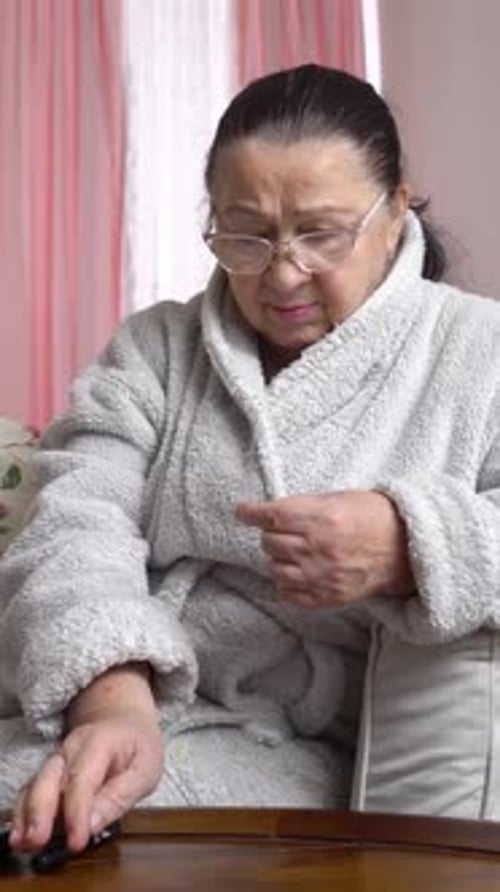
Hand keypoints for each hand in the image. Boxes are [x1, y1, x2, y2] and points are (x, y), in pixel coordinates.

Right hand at [9, 709, 162, 853]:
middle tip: (38, 840)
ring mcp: (57, 759)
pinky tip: (22, 834)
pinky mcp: (49, 772)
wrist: (123, 719)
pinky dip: (24, 812)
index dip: (77, 813)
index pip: (82, 779)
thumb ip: (121, 795)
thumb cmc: (138, 744)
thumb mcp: (146, 768)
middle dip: (41, 811)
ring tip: (25, 842)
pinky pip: (31, 791)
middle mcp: (71, 748)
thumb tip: (93, 825)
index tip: (76, 842)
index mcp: (100, 742)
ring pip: (35, 785)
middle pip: (49, 778)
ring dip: (27, 814)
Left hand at [237, 490, 414, 607]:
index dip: (251, 513)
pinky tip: (297, 572)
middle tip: (283, 530)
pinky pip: (287, 593)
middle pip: (269, 542)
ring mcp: (321, 576)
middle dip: (271, 534)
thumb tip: (268, 511)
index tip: (242, 511)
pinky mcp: (326, 597)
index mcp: (322, 519)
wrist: (405, 549)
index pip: (272, 516)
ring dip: (277, 558)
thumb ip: (303, 506)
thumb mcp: (339, 498)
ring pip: (274, 568)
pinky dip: (286, 582)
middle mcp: (318, 548)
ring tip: (292, 552)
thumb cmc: (373, 517)